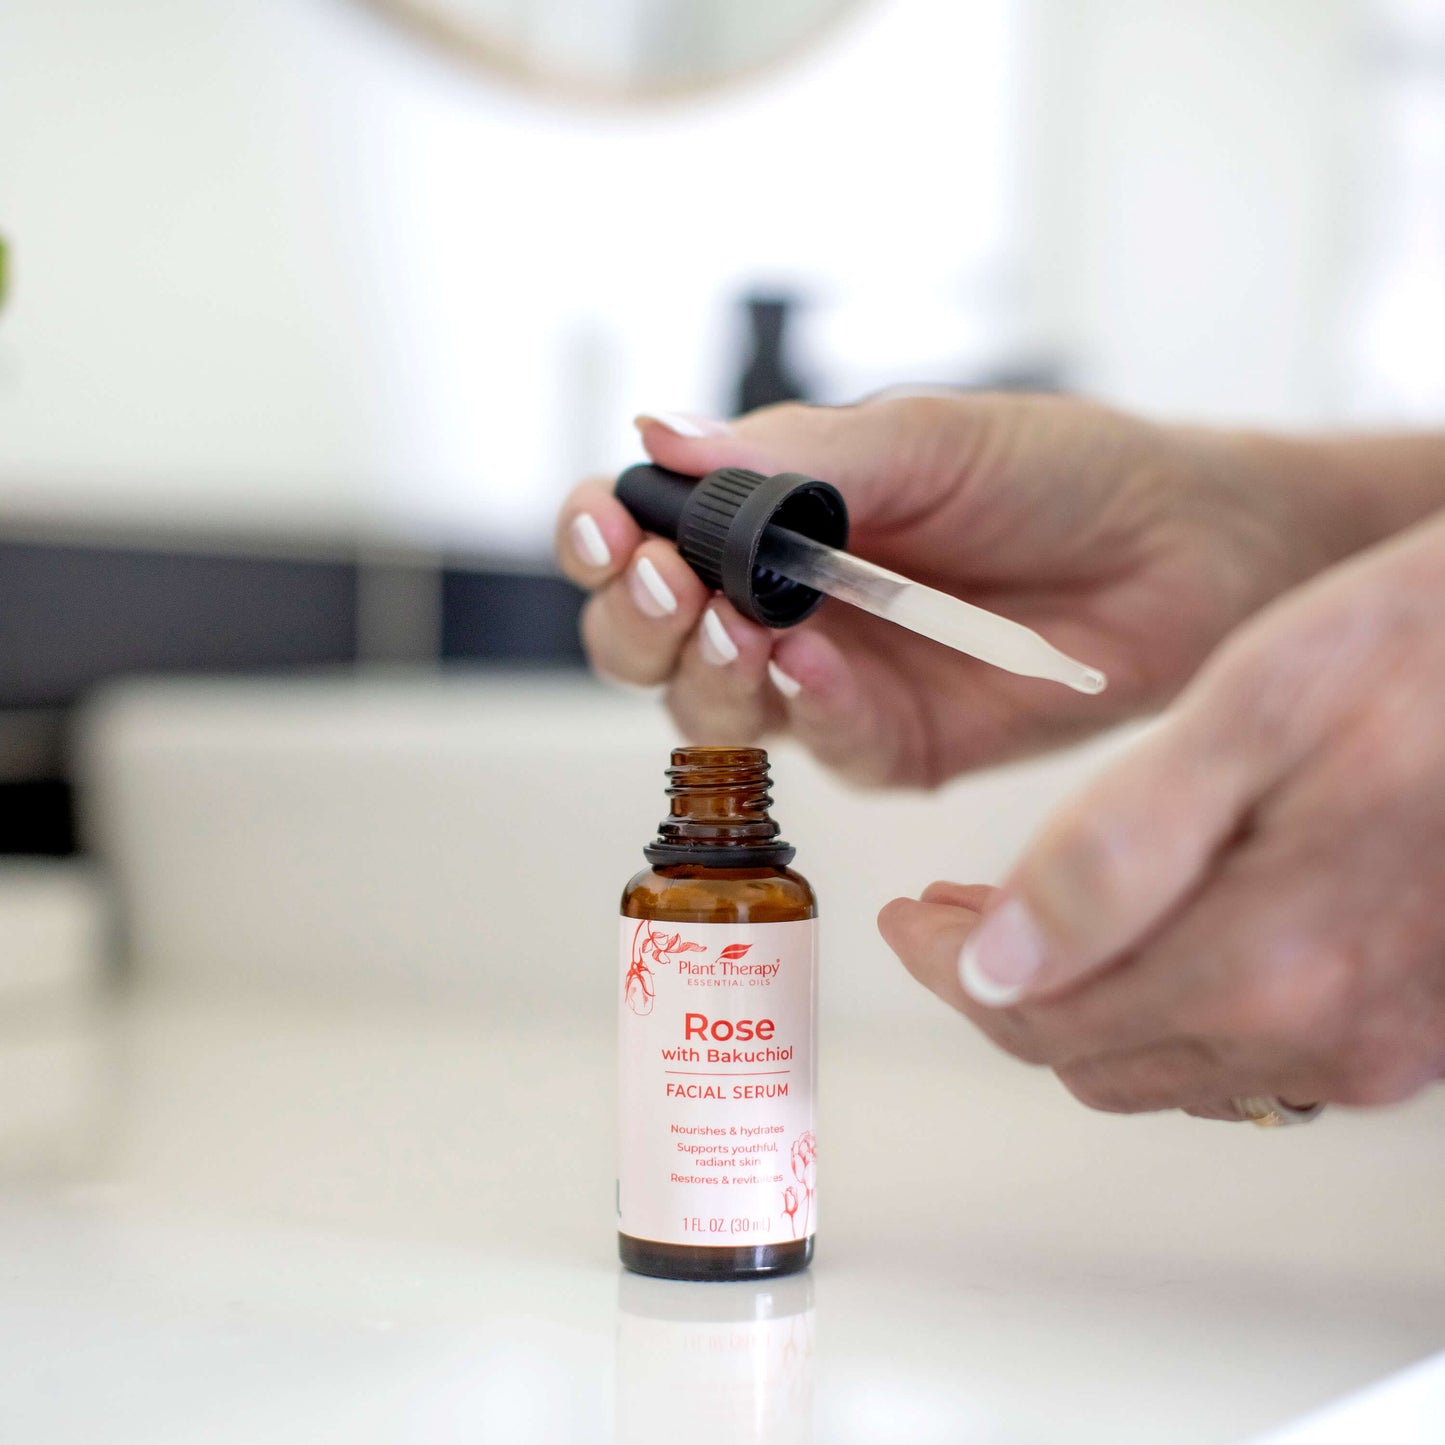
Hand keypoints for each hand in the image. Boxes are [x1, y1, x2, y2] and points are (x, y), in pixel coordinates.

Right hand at [556, 395, 1353, 785]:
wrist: (1183, 548)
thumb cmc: (1059, 474)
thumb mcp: (925, 442)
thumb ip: (797, 456)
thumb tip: (659, 433)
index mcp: (770, 524)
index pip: (646, 540)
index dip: (603, 537)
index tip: (606, 522)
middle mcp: (783, 609)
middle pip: (649, 643)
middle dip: (633, 620)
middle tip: (662, 584)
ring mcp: (833, 685)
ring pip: (713, 707)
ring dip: (705, 670)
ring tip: (733, 624)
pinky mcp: (894, 746)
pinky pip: (825, 744)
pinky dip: (810, 706)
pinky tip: (815, 665)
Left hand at [879, 512, 1444, 1114]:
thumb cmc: (1422, 652)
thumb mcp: (1247, 713)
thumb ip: (1113, 852)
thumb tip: (998, 963)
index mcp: (1267, 962)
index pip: (1040, 1017)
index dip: (948, 969)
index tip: (905, 916)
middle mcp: (1325, 1035)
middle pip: (1091, 1056)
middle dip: (998, 985)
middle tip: (945, 910)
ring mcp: (1376, 1045)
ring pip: (1161, 1062)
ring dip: (1073, 997)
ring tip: (1019, 916)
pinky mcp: (1410, 1026)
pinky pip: (1242, 1052)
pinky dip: (1160, 1002)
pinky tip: (1142, 931)